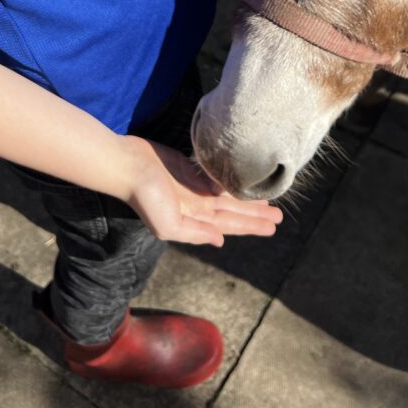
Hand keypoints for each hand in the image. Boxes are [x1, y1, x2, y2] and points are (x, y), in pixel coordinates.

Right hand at [122, 136, 282, 246]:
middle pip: (233, 212)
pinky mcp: (190, 168)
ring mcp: (194, 186)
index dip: (251, 227)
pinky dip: (231, 182)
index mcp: (194, 219)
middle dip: (255, 216)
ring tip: (268, 203)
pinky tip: (242, 183)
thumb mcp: (166, 224)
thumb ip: (192, 233)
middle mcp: (197, 205)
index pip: (229, 225)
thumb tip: (220, 241)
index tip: (273, 228)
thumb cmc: (144, 195)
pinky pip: (216, 178)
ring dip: (247, 201)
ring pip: (228, 196)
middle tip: (280, 218)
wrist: (126, 165)